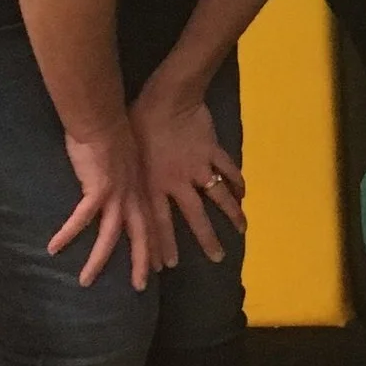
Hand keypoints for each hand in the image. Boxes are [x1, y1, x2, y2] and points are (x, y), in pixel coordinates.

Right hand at [47, 120, 154, 289]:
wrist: (104, 119)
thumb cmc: (113, 134)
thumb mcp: (127, 161)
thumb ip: (123, 178)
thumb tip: (116, 186)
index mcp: (141, 190)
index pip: (151, 224)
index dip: (155, 246)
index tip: (159, 266)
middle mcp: (133, 196)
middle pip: (140, 236)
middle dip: (141, 263)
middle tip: (140, 286)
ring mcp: (117, 195)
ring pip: (110, 236)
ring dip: (98, 261)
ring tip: (86, 281)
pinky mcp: (98, 190)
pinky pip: (81, 219)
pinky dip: (67, 234)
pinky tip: (53, 248)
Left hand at [131, 86, 244, 264]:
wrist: (166, 98)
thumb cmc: (137, 123)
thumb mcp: (127, 156)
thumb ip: (130, 178)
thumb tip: (122, 196)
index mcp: (153, 185)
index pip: (158, 223)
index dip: (163, 245)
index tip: (168, 266)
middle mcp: (179, 182)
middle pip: (196, 217)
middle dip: (207, 240)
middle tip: (218, 258)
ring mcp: (199, 167)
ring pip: (219, 197)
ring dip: (232, 214)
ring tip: (242, 230)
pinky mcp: (213, 151)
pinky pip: (228, 170)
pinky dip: (237, 182)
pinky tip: (244, 193)